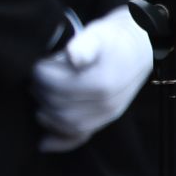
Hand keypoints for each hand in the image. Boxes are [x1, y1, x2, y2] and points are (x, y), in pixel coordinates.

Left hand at [32, 4, 155, 152]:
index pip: (57, 87)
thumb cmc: (114, 38)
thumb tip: (74, 56)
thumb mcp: (99, 32)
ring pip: (66, 124)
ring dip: (46, 112)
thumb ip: (85, 45)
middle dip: (41, 92)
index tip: (40, 64)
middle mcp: (106, 104)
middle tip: (36, 78)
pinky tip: (43, 143)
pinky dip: (60, 142)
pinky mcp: (104, 120)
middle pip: (59, 107)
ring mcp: (106, 115)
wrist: (138, 47)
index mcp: (102, 82)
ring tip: (40, 94)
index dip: (42, 75)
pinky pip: (81, 137)